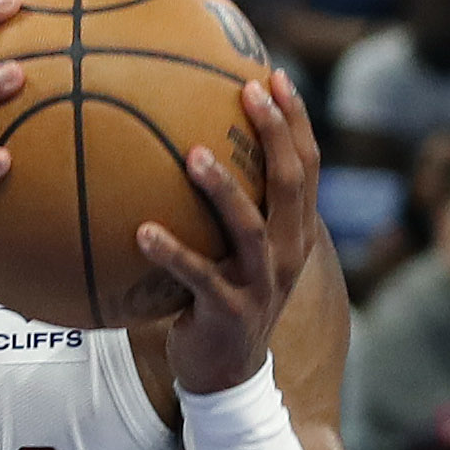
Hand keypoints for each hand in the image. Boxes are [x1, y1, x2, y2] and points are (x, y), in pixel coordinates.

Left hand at [135, 71, 319, 396]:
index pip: (308, 165)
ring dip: (223, 190)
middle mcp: (288, 253)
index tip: (273, 74)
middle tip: (247, 90)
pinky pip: (198, 278)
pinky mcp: (229, 313)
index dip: (295, 121)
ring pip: (251, 228)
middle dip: (274, 133)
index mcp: (294, 232)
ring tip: (194, 155)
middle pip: (292, 183)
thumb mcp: (235, 249)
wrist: (227, 374)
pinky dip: (172, 253)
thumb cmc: (221, 297)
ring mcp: (261, 284)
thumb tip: (188, 142)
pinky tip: (141, 231)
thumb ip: (230, 205)